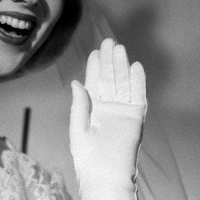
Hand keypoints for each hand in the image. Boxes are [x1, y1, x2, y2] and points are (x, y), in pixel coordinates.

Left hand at [70, 38, 145, 199]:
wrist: (103, 174)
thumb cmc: (86, 155)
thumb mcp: (77, 127)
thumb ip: (79, 104)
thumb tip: (76, 82)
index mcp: (92, 107)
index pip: (94, 82)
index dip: (95, 66)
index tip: (95, 51)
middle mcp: (108, 106)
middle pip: (110, 78)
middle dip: (109, 60)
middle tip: (109, 42)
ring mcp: (122, 110)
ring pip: (123, 83)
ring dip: (122, 66)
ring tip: (120, 48)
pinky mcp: (135, 117)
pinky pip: (138, 96)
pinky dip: (138, 82)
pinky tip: (136, 67)